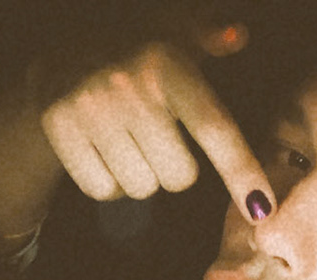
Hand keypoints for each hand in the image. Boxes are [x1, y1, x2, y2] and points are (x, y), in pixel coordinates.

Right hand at [39, 27, 272, 219]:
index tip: (261, 208)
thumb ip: (208, 37)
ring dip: (140, 174)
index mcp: (167, 63)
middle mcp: (129, 83)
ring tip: (126, 138)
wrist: (55, 52)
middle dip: (172, 166)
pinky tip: (102, 148)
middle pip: (179, 177)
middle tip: (154, 135)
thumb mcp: (170, 34)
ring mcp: (91, 105)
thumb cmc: (133, 54)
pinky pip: (103, 189)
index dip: (241, 172)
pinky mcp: (59, 126)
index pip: (214, 130)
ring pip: (142, 188)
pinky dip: (107, 181)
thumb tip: (238, 34)